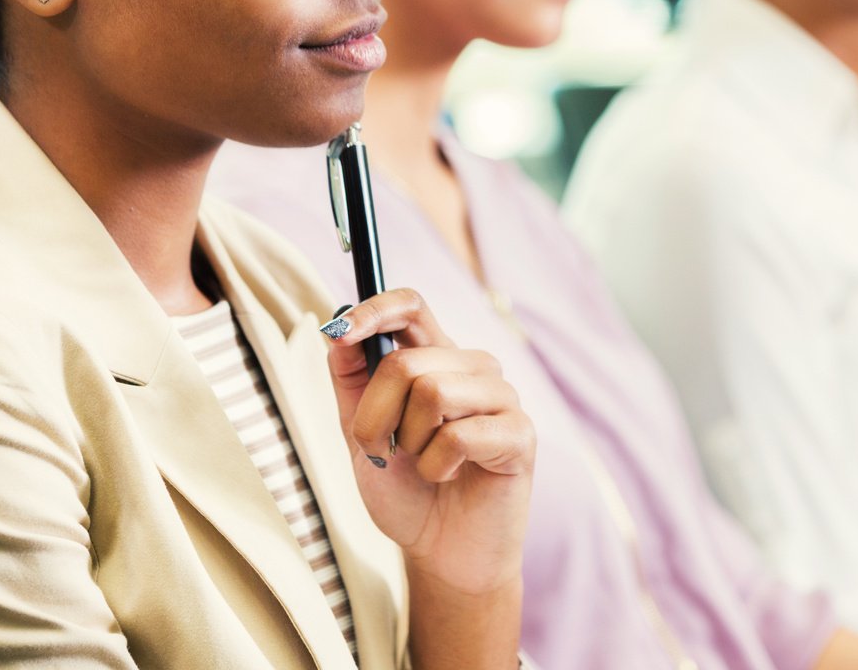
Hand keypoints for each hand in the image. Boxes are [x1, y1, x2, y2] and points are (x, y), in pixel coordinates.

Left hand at [322, 288, 534, 596]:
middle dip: (375, 415)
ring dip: (408, 442)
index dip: (375, 309)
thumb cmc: (405, 488)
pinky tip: (449, 477)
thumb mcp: (361, 430)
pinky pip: (458, 435)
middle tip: (382, 450)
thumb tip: (337, 327)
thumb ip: (351, 378)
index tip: (341, 330)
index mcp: (436, 356)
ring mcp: (502, 396)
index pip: (411, 305)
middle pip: (406, 361)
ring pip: (432, 392)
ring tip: (422, 463)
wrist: (440, 552)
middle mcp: (473, 366)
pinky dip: (436, 466)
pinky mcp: (520, 433)